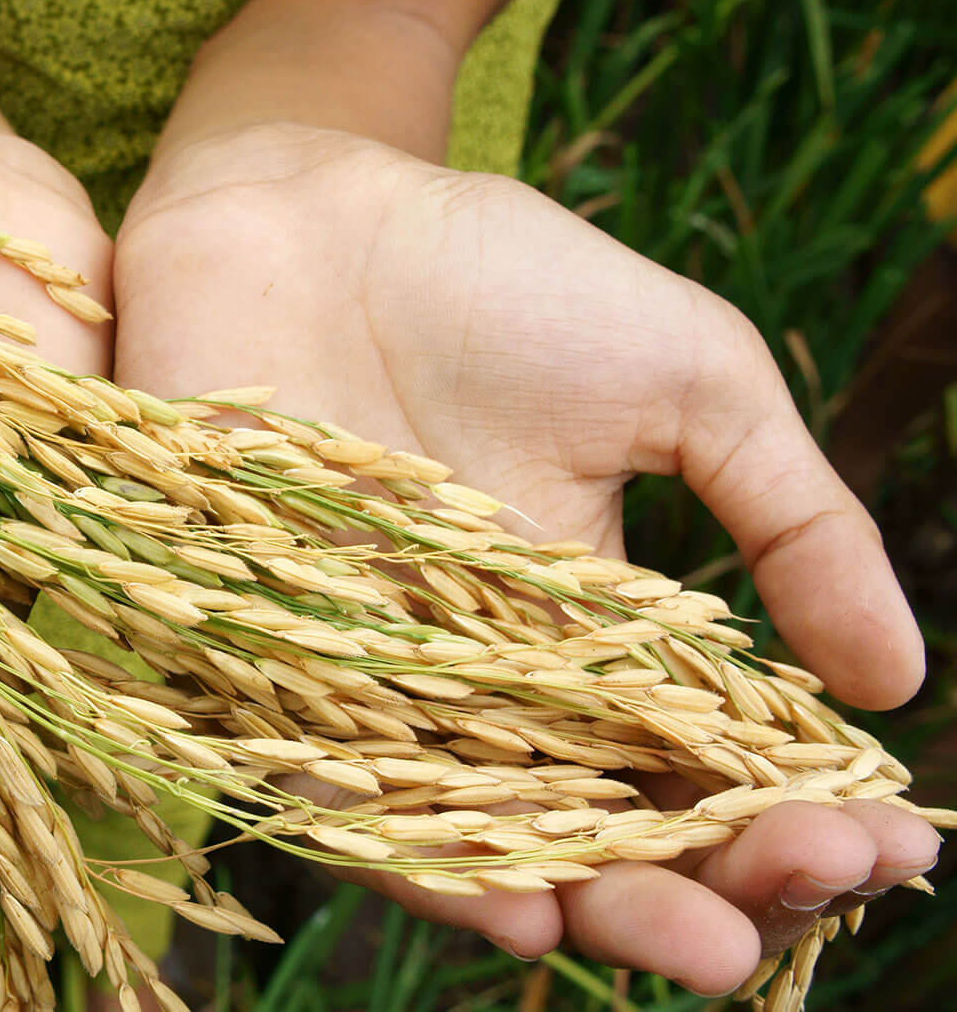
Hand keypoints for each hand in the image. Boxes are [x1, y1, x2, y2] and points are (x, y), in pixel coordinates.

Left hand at [112, 124, 935, 992]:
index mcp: (591, 630)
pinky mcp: (254, 657)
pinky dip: (405, 849)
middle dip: (682, 896)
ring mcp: (366, 676)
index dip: (781, 819)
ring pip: (472, 834)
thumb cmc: (498, 277)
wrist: (305, 208)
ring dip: (571, 901)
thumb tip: (897, 679)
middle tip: (755, 934)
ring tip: (664, 942)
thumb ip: (787, 519)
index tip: (877, 843)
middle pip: (588, 830)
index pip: (694, 764)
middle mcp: (480, 678)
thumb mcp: (685, 378)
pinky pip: (326, 783)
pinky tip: (496, 902)